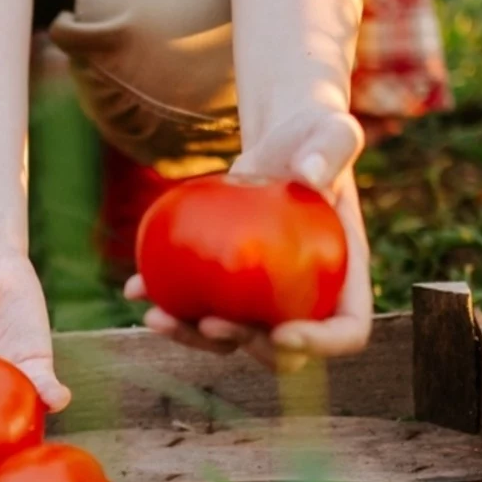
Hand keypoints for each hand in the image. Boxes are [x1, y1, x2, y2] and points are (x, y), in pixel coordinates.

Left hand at [125, 105, 373, 371]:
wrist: (282, 143)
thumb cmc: (316, 137)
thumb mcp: (332, 133)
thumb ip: (331, 149)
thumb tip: (310, 174)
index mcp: (345, 277)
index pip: (346, 330)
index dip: (318, 344)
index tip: (282, 331)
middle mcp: (306, 299)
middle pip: (282, 349)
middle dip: (246, 347)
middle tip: (210, 323)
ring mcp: (264, 297)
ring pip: (232, 338)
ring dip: (192, 339)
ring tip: (157, 318)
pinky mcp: (229, 284)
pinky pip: (199, 306)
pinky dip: (167, 303)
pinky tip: (135, 288)